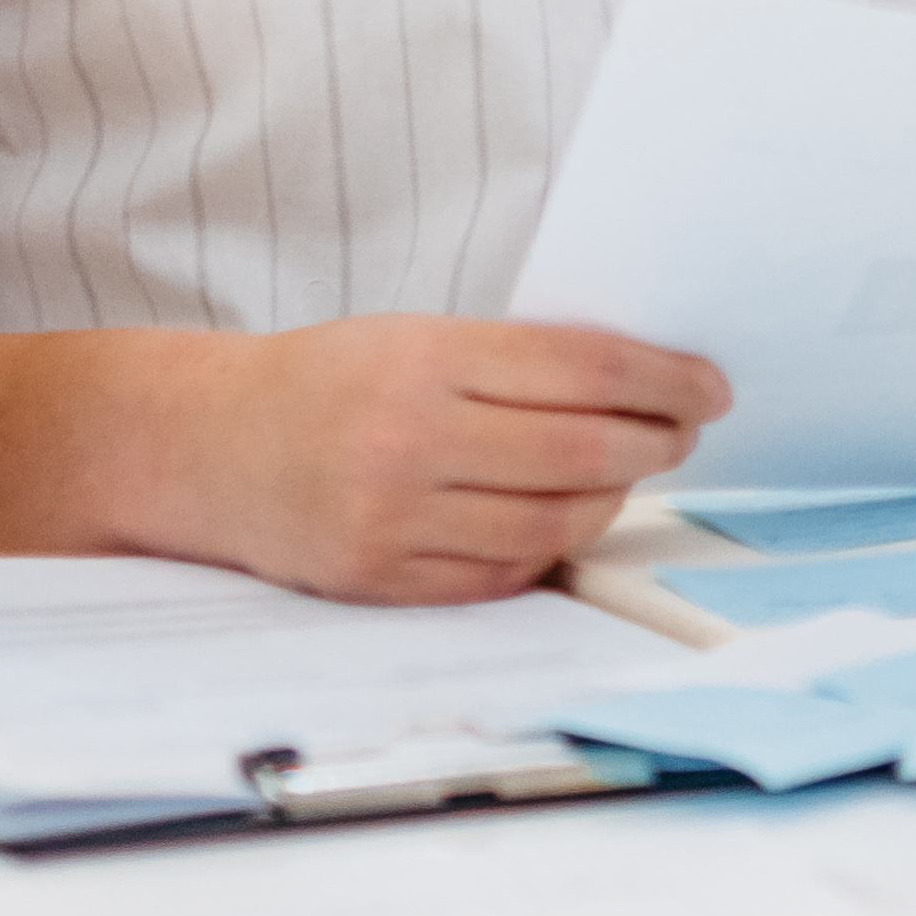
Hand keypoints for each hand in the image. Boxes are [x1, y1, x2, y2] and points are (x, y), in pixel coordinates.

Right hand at [159, 316, 729, 603]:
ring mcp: (395, 520)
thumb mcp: (412, 334)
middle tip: (684, 430)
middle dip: (657, 440)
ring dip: (611, 498)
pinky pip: (502, 576)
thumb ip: (512, 358)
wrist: (206, 446)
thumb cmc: (324, 380)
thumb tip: (638, 381)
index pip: (584, 367)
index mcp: (425, 360)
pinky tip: (567, 520)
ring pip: (552, 523)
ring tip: (629, 471)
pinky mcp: (383, 581)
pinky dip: (550, 550)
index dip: (664, 378)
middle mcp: (410, 442)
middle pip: (582, 450)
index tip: (708, 385)